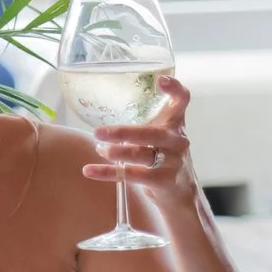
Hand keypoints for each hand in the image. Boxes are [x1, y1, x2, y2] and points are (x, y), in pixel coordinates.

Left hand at [81, 75, 199, 205]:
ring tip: (99, 149)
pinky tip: (88, 170)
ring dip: (116, 153)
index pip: (182, 100)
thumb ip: (143, 117)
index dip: (175, 89)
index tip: (160, 80)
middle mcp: (177, 140)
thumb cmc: (164, 155)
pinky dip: (108, 173)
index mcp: (175, 123)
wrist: (180, 191)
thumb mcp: (159, 132)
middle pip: (151, 134)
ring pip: (141, 155)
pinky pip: (133, 176)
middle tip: (97, 132)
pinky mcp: (164, 181)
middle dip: (122, 133)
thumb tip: (99, 106)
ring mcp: (173, 161)